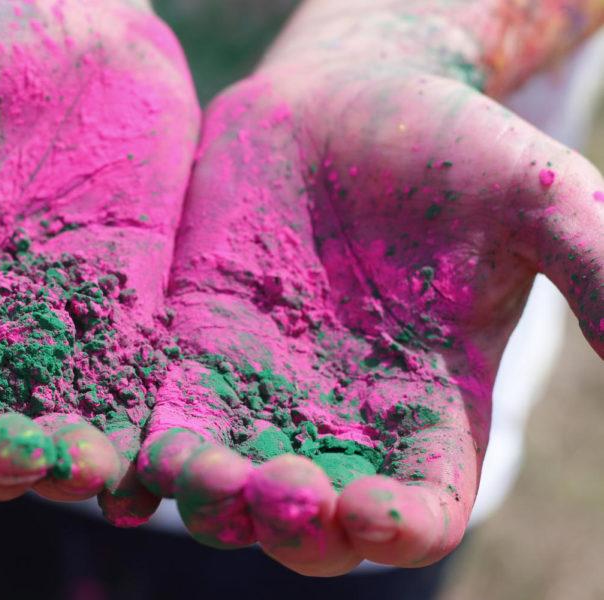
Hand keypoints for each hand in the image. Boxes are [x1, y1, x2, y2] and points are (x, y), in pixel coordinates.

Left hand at [136, 30, 603, 573]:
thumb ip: (594, 262)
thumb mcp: (534, 195)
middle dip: (294, 525)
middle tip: (276, 492)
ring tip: (202, 479)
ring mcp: (261, 391)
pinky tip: (119, 468)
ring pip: (230, 486)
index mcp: (430, 410)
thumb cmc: (450, 147)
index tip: (372, 510)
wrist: (349, 99)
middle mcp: (340, 419)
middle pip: (313, 520)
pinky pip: (166, 421)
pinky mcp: (195, 351)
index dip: (399, 527)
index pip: (419, 508)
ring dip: (213, 502)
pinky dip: (146, 457)